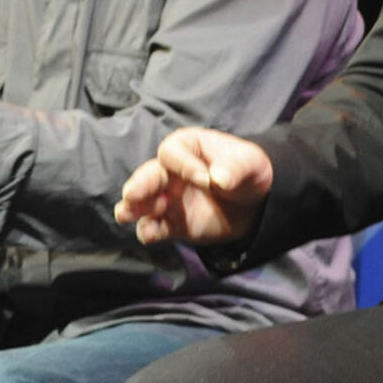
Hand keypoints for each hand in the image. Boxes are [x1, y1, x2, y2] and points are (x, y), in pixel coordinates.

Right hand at [116, 128, 274, 244]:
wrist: (255, 203)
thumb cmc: (247, 171)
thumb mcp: (249, 163)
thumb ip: (235, 168)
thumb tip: (220, 179)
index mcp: (185, 148)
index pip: (172, 153)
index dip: (184, 165)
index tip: (205, 180)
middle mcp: (169, 172)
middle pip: (148, 176)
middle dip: (140, 185)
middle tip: (132, 194)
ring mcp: (168, 199)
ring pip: (143, 204)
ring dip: (134, 209)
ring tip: (126, 214)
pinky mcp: (172, 224)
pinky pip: (156, 227)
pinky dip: (150, 231)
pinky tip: (150, 234)